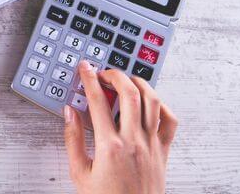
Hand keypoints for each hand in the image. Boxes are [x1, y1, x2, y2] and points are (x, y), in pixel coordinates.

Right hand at [64, 60, 177, 193]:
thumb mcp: (79, 173)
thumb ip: (73, 139)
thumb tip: (69, 112)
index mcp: (110, 147)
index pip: (98, 101)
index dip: (89, 79)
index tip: (85, 68)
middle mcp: (134, 142)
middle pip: (129, 94)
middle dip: (115, 75)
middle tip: (104, 72)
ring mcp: (152, 145)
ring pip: (152, 101)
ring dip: (138, 84)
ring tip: (126, 80)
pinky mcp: (163, 152)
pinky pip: (170, 121)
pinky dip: (161, 105)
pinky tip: (149, 101)